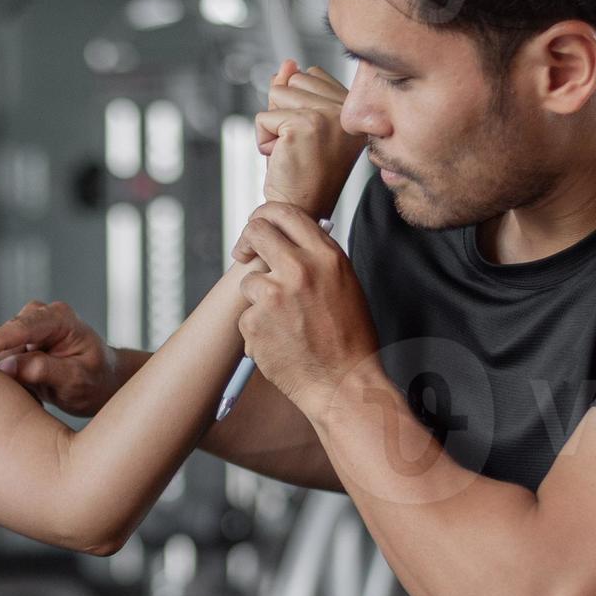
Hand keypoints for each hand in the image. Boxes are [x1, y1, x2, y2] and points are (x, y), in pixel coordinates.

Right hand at [0, 299, 121, 416]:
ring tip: (37, 392)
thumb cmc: (96, 380)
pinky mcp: (19, 342)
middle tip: (21, 390)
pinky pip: (3, 359)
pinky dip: (10, 377)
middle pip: (7, 338)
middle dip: (0, 363)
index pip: (22, 329)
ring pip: (2, 350)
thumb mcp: (75, 380)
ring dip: (8, 374)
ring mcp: (28, 327)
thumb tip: (6, 366)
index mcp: (60, 318)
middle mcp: (41, 315)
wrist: (102, 382)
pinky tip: (31, 390)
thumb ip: (43, 370)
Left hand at [233, 201, 377, 415]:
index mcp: (326, 256)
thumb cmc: (349, 339)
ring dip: (259, 300)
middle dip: (248, 243)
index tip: (258, 226)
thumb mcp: (345, 284)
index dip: (265, 215)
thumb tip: (289, 240)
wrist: (344, 384)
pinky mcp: (255, 321)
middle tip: (246, 255)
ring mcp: (274, 294)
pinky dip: (258, 330)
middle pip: (256, 232)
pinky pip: (247, 316)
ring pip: (249, 282)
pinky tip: (282, 343)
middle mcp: (299, 269)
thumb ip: (317, 259)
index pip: (285, 212)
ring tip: (286, 324)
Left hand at [254, 58, 365, 218]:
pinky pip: (263, 117)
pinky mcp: (305, 124)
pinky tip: (282, 160)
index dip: (298, 106)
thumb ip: (296, 91)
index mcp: (355, 109)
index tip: (311, 140)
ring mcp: (329, 115)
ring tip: (292, 153)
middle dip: (284, 113)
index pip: (312, 76)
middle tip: (300, 149)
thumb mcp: (300, 126)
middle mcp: (348, 110)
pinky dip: (263, 141)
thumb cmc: (303, 176)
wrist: (301, 213)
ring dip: (273, 126)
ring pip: (277, 94)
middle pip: (294, 80)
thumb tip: (287, 64)